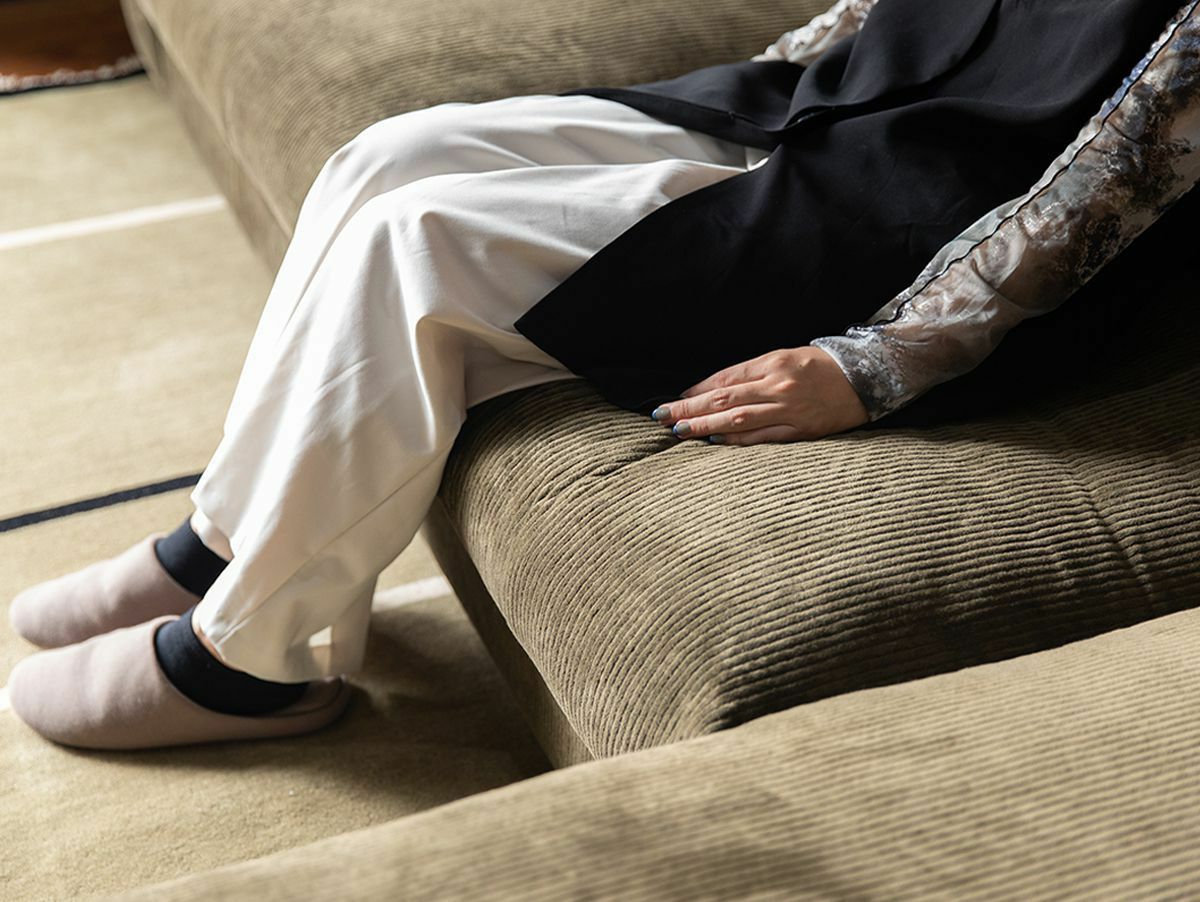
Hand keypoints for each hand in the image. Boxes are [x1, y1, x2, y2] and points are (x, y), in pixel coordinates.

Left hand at [650, 346, 868, 444]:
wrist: (870, 376)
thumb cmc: (824, 366)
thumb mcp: (787, 357)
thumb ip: (752, 372)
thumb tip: (713, 388)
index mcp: (774, 363)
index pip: (725, 379)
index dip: (697, 391)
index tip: (674, 400)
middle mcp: (778, 385)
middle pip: (724, 398)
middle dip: (689, 409)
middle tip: (661, 417)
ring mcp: (790, 410)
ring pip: (738, 419)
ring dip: (704, 425)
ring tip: (679, 431)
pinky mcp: (803, 431)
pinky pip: (763, 437)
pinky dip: (737, 439)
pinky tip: (716, 439)